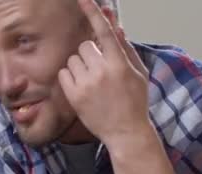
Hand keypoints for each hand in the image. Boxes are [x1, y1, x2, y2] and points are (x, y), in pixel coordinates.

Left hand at [58, 0, 151, 147]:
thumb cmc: (134, 103)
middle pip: (85, 46)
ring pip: (73, 60)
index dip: (93, 13)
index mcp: (119, 63)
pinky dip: (70, 77)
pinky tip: (81, 88)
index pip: (104, 31)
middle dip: (90, 54)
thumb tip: (115, 27)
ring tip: (91, 82)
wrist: (125, 132)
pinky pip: (63, 73)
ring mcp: (86, 84)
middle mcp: (101, 71)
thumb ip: (125, 49)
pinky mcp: (73, 95)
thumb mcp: (137, 73)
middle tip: (99, 70)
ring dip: (79, 66)